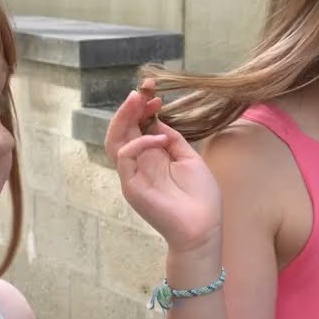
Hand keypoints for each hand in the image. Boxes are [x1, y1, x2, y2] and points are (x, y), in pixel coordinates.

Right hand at [104, 78, 221, 253]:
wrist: (203, 228)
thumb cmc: (200, 197)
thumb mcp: (189, 158)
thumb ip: (173, 139)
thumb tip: (157, 119)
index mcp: (152, 156)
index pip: (137, 126)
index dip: (142, 107)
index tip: (154, 92)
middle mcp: (139, 163)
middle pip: (122, 130)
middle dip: (130, 107)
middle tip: (142, 90)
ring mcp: (133, 175)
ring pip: (114, 141)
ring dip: (124, 118)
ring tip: (138, 101)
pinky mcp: (132, 187)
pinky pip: (125, 158)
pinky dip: (138, 143)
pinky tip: (159, 138)